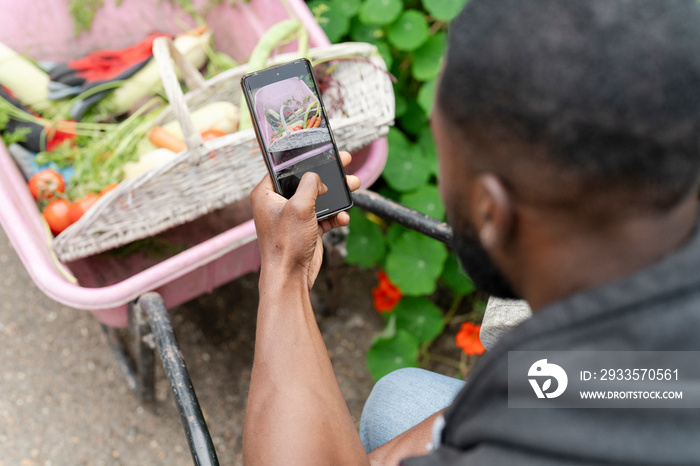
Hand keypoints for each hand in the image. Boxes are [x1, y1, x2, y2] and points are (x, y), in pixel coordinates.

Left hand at [250, 151, 360, 289]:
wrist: (290, 277)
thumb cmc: (286, 243)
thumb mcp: (299, 206)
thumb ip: (310, 184)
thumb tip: (317, 178)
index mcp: (266, 194)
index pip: (284, 167)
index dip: (304, 158)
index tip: (321, 149)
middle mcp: (278, 203)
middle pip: (306, 181)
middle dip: (327, 175)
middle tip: (344, 162)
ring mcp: (293, 217)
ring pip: (318, 198)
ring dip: (336, 195)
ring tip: (354, 186)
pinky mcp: (306, 229)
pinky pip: (324, 216)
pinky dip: (335, 216)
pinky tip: (343, 218)